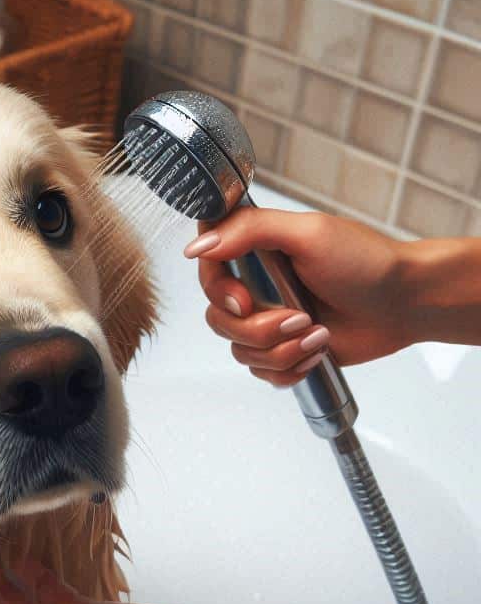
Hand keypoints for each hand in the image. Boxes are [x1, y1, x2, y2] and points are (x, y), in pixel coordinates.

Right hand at [185, 209, 411, 386]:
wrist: (405, 304)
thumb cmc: (367, 262)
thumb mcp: (308, 233)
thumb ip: (250, 231)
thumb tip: (199, 244)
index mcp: (257, 252)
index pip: (207, 270)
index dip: (218, 292)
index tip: (245, 300)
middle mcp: (257, 287)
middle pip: (219, 320)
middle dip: (259, 329)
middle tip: (300, 317)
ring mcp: (268, 321)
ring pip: (240, 351)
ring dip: (281, 350)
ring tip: (318, 334)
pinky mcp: (283, 351)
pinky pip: (261, 373)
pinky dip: (290, 368)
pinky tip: (317, 351)